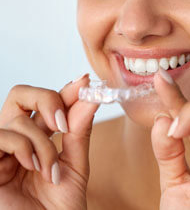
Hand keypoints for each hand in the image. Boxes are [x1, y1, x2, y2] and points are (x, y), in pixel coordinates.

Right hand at [0, 74, 98, 209]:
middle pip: (21, 94)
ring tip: (51, 171)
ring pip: (18, 119)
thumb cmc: (59, 205)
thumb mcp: (75, 163)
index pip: (48, 102)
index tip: (85, 81)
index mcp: (38, 136)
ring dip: (42, 143)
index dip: (65, 90)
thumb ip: (80, 130)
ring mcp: (1, 149)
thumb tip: (91, 97)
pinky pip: (2, 136)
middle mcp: (17, 137)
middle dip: (47, 99)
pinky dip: (23, 147)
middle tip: (63, 123)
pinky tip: (32, 166)